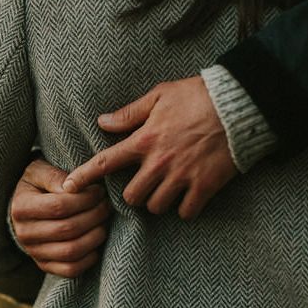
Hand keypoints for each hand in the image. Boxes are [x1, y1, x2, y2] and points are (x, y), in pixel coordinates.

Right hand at [10, 158, 112, 278]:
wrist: (27, 210)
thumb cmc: (38, 186)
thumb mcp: (40, 172)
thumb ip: (55, 176)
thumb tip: (72, 188)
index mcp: (21, 207)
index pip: (58, 206)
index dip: (84, 199)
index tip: (98, 191)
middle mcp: (24, 233)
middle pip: (67, 229)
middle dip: (94, 216)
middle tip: (106, 205)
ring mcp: (34, 253)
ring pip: (71, 251)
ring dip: (95, 236)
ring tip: (103, 221)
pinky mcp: (45, 266)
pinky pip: (71, 269)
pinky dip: (90, 258)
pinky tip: (96, 240)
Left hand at [62, 76, 237, 220]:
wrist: (239, 105)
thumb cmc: (198, 96)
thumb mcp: (160, 95)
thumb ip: (130, 113)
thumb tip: (103, 122)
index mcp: (144, 140)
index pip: (105, 162)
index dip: (83, 177)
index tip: (68, 188)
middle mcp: (159, 162)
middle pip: (132, 197)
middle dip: (136, 194)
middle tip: (146, 184)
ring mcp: (182, 176)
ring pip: (156, 207)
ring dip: (159, 202)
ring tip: (168, 189)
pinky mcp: (204, 186)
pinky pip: (185, 212)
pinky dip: (185, 208)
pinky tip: (189, 197)